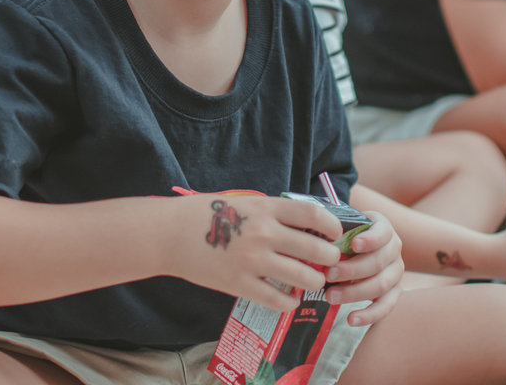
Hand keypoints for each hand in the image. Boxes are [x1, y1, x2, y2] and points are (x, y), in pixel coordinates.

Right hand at [169, 195, 342, 312]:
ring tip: (312, 281)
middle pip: (315, 249)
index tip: (335, 234)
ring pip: (303, 278)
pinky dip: (290, 302)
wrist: (170, 234)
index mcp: (265, 209)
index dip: (333, 226)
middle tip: (330, 262)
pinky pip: (278, 300)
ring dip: (315, 281)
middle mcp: (264, 234)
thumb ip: (271, 212)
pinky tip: (290, 298)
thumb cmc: (206, 214)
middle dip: (331, 258)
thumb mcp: (243, 202)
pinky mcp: (240, 285)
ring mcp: (253, 261)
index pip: (313, 215)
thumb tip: (304, 223)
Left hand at [323, 211, 402, 326]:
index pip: (382, 233)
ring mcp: (396, 272)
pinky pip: (386, 306)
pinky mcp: (395, 292)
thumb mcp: (344, 227)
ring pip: (380, 285)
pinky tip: (351, 320)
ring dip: (354, 293)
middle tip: (328, 275)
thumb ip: (334, 232)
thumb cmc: (348, 234)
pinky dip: (369, 315)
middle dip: (352, 270)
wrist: (363, 246)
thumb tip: (315, 242)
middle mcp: (394, 249)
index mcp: (383, 228)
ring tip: (330, 297)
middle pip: (377, 262)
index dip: (370, 239)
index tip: (353, 244)